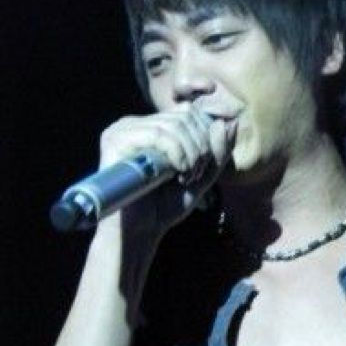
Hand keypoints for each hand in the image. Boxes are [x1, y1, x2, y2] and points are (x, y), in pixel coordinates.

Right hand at [97, 102, 237, 238]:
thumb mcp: (202, 177)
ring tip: (186, 176)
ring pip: (174, 124)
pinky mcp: (115, 140)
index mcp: (152, 128)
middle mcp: (135, 124)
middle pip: (184, 117)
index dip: (205, 137)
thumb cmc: (166, 206)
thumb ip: (218, 152)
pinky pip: (158, 134)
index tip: (202, 167)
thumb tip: (229, 123)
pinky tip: (177, 172)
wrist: (140, 232)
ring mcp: (123, 130)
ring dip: (191, 152)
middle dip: (200, 147)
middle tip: (195, 174)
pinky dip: (176, 152)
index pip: (188, 114)